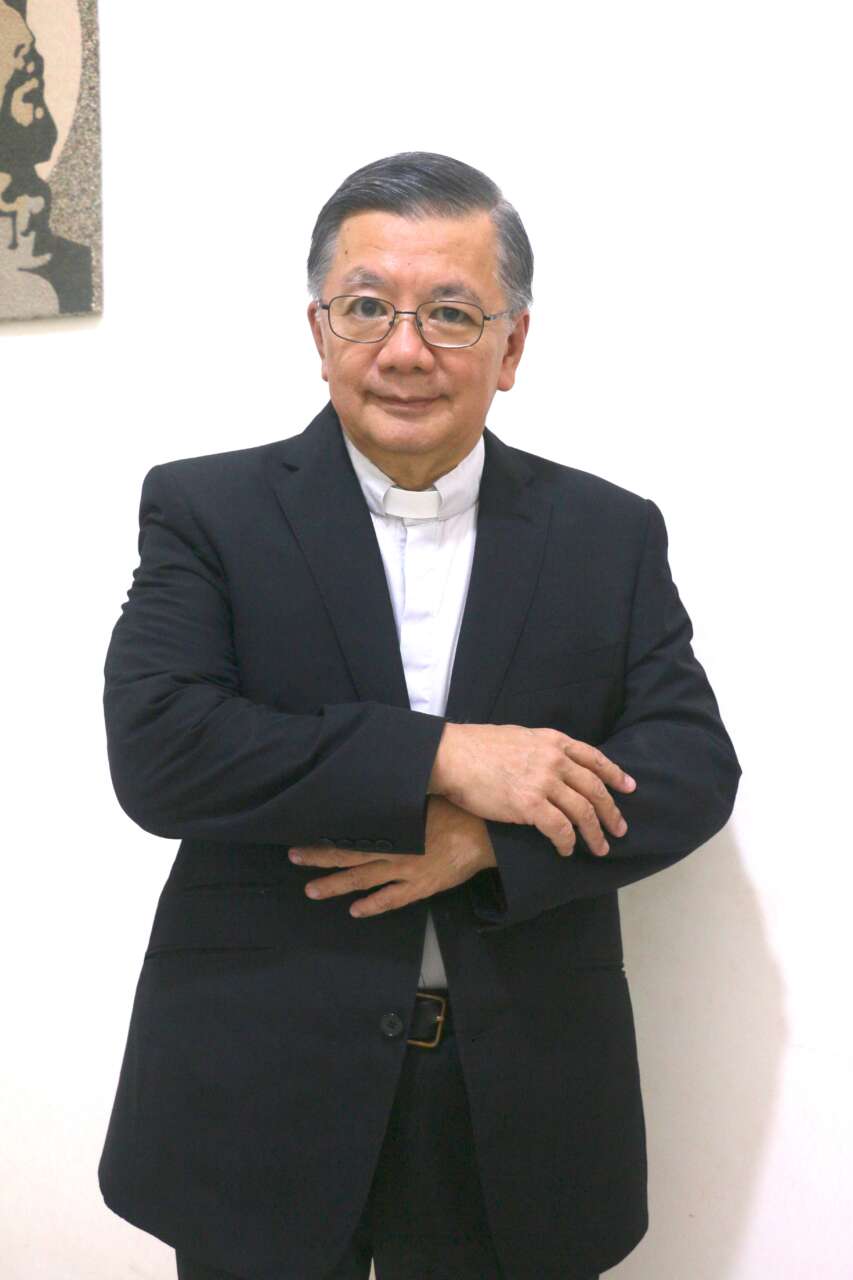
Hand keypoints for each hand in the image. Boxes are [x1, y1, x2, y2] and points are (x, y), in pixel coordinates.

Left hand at [288, 795, 496, 918]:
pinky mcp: (422, 886)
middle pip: (349, 854)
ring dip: (336, 885)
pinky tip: (355, 911)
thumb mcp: (424, 793)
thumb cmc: (456, 807)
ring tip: (312, 890)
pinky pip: (392, 899)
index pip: (351, 830)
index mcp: (393, 826)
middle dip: (320, 857)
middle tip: (294, 857)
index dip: (326, 831)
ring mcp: (406, 871)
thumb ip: (399, 797)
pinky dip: (373, 906)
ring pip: (364, 880)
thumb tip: (377, 780)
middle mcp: (393, 849)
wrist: (485, 833)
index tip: (302, 830)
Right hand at [428, 722, 636, 857]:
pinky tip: (566, 850)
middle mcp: (554, 760)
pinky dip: (567, 842)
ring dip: (595, 833)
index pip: (594, 758)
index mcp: (552, 741)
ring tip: (600, 848)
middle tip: (620, 829)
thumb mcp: (518, 736)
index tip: (628, 787)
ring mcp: (544, 782)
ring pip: (583, 812)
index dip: (614, 774)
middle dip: (611, 812)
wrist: (452, 755)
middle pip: (594, 788)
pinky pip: (560, 828)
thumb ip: (540, 749)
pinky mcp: (530, 804)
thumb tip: (550, 763)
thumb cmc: (477, 747)